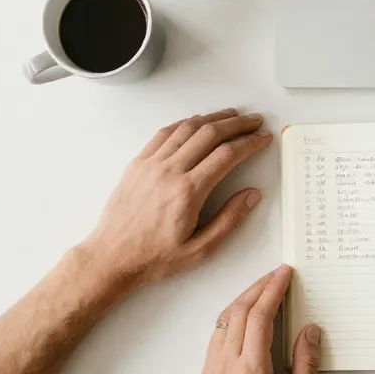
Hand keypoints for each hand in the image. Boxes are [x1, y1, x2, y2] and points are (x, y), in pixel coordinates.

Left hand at [82, 109, 272, 284]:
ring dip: (213, 118)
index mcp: (188, 191)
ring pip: (187, 128)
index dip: (250, 143)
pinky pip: (164, 134)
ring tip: (231, 115)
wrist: (111, 258)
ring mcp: (151, 164)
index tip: (263, 138)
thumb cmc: (154, 257)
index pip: (227, 155)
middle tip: (254, 121)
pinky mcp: (137, 163)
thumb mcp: (200, 249)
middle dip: (237, 124)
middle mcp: (170, 171)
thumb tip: (252, 194)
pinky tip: (197, 121)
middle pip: (210, 134)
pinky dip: (185, 123)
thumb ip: (230, 220)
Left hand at [203, 266, 320, 373]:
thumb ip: (306, 365)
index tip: (283, 274)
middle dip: (258, 287)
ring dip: (242, 299)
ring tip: (261, 289)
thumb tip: (310, 331)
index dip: (272, 290)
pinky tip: (242, 317)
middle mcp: (226, 368)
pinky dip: (230, 317)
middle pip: (238, 312)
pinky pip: (216, 336)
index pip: (259, 317)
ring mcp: (213, 372)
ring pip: (223, 321)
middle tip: (276, 274)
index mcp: (251, 372)